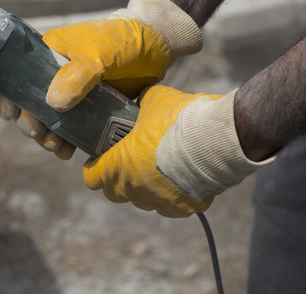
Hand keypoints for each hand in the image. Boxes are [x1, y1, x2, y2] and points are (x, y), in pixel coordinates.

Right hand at [0, 0, 201, 156]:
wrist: (155, 47)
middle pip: (30, 105)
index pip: (16, 76)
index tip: (11, 115)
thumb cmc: (121, 40)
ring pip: (50, 121)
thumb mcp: (97, 53)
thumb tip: (53, 104)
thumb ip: (76, 76)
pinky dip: (68, 142)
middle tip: (38, 134)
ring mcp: (72, 95)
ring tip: (56, 147)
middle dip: (31, 123)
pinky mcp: (89, 110)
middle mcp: (54, 76)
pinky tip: (70, 152)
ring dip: (48, 136)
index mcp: (47, 55)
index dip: (9, 96)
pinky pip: (72, 130)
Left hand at [83, 85, 273, 217]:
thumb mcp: (153, 100)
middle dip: (118, 180)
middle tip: (129, 163)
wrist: (216, 139)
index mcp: (118, 165)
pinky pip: (171, 207)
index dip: (94, 169)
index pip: (92, 178)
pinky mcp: (184, 207)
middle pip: (115, 193)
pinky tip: (179, 181)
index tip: (100, 160)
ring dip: (145, 189)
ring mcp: (159, 201)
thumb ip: (141, 104)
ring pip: (143, 201)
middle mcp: (134, 188)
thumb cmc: (178, 119)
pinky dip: (172, 196)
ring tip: (157, 170)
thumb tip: (142, 101)